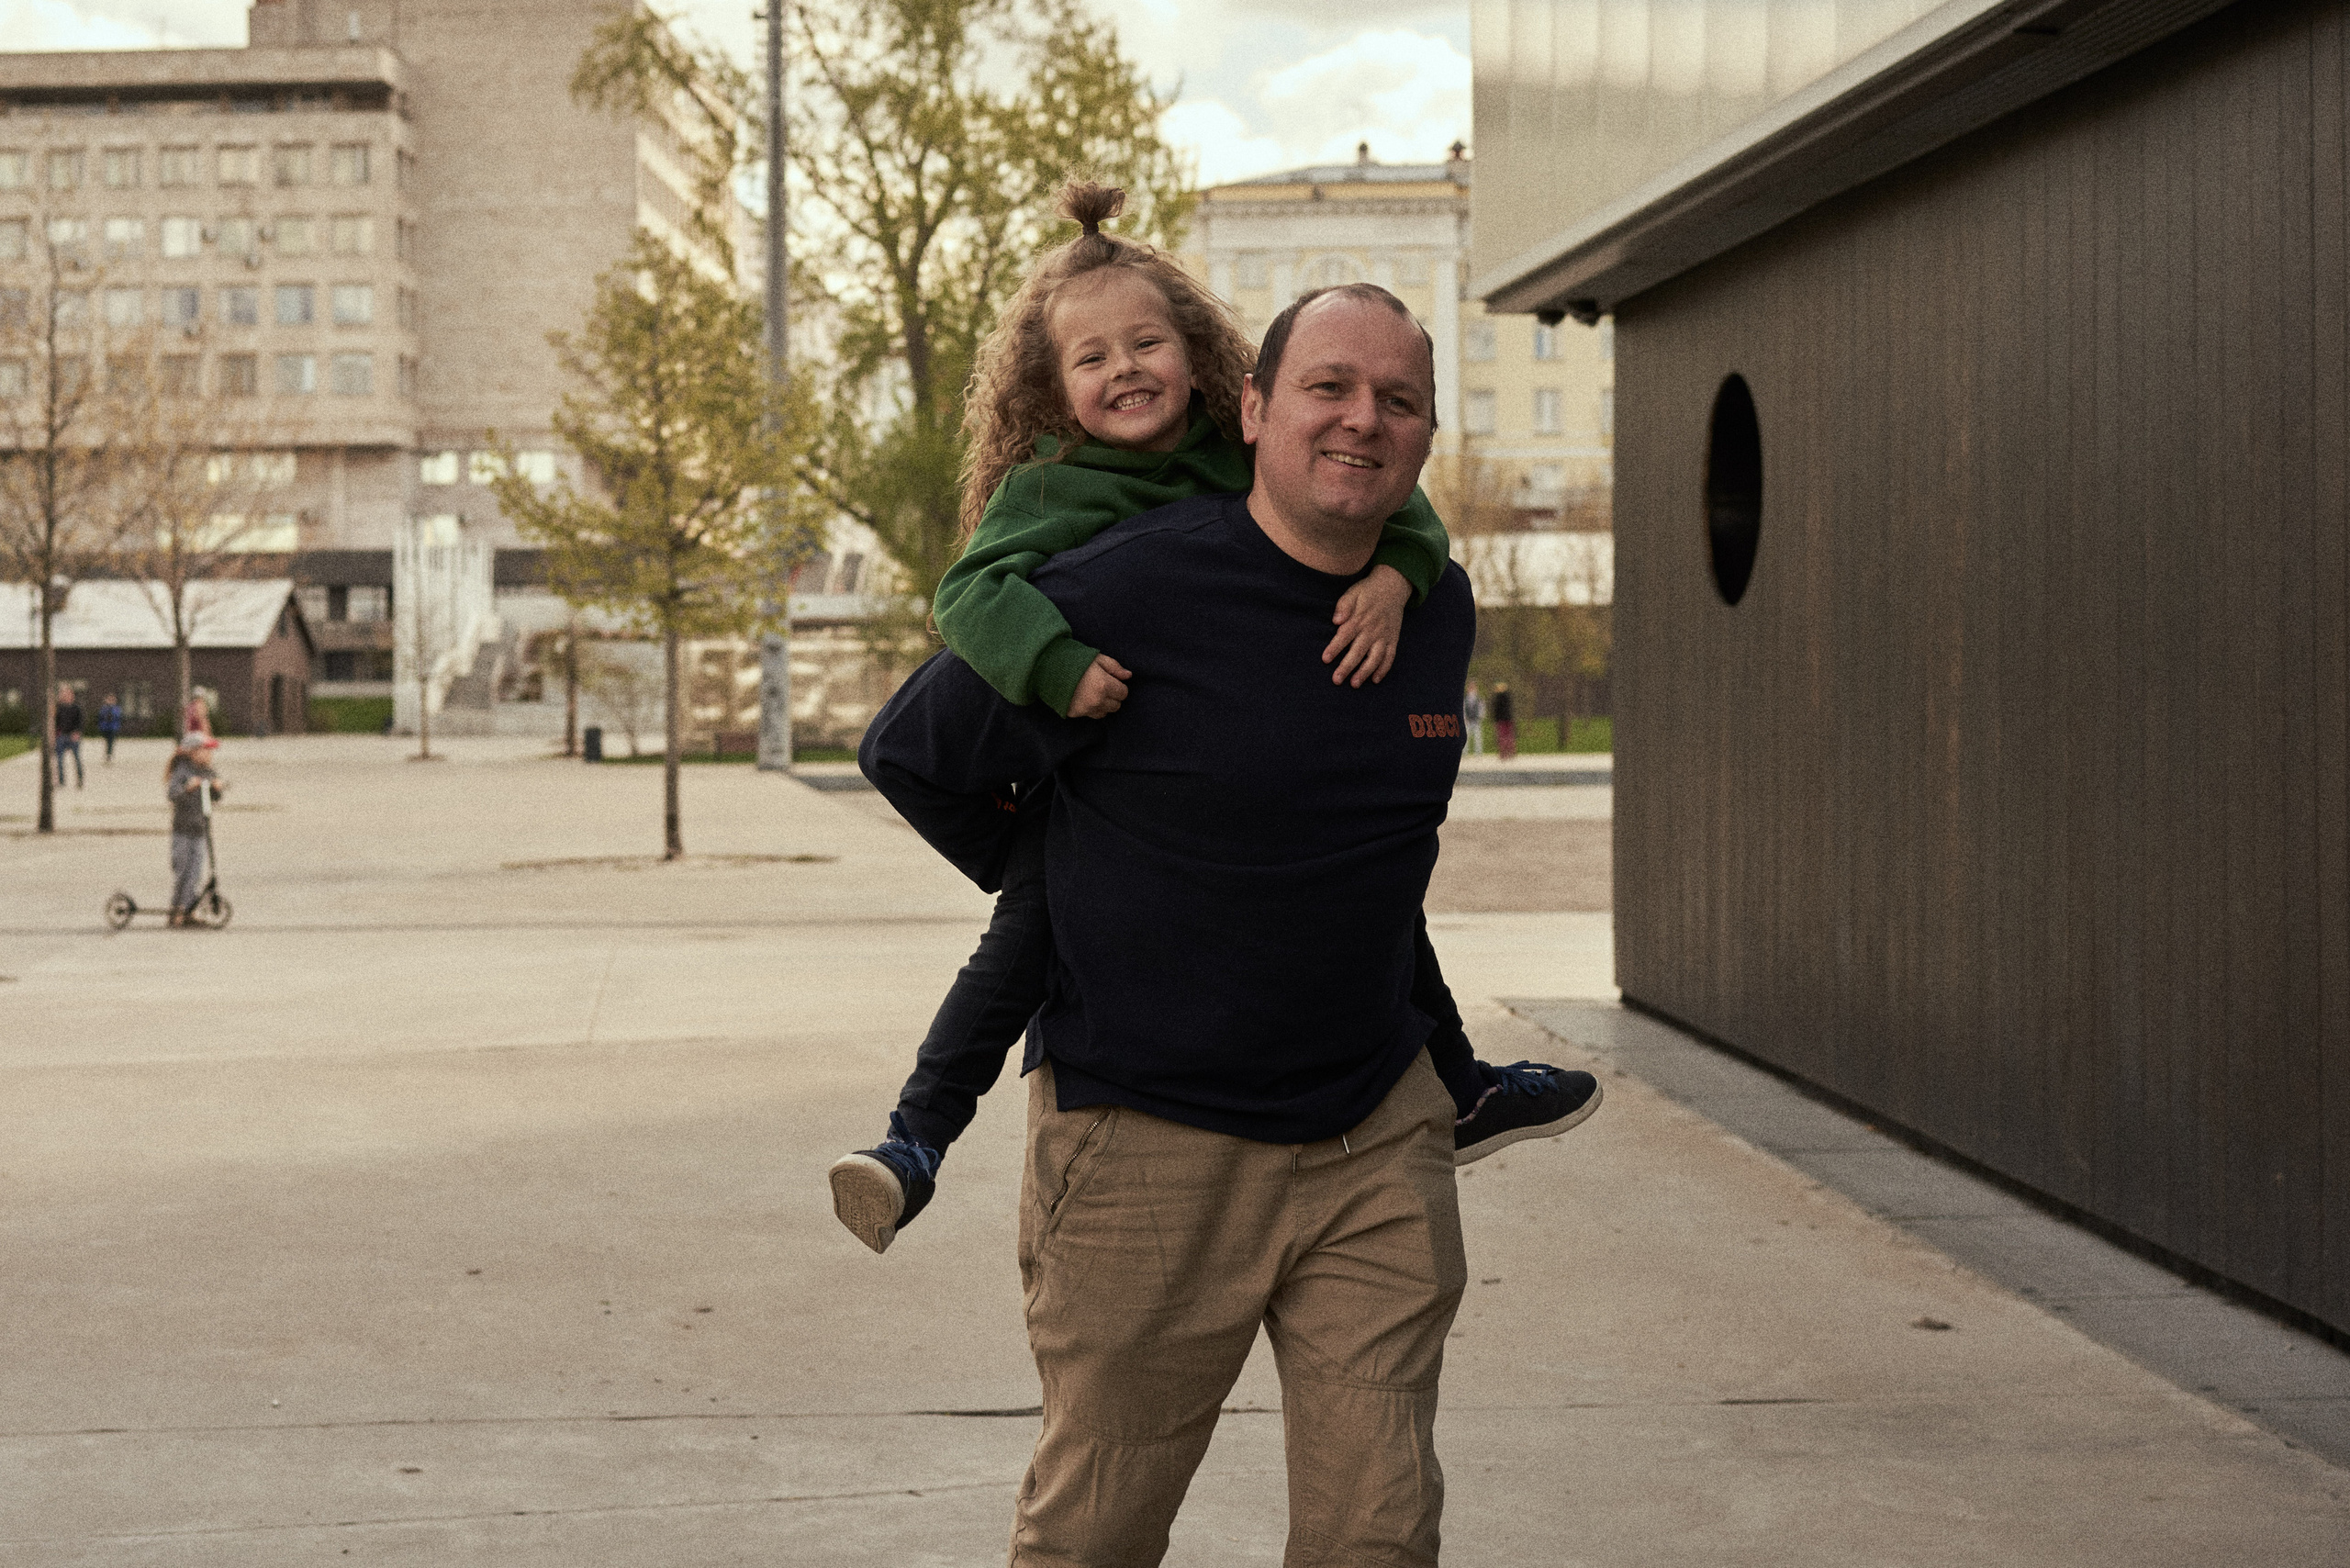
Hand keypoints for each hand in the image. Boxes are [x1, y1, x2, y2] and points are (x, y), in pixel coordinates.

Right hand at [1068, 654, 1132, 718]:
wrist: (1049, 669)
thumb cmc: (1075, 661)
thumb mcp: (1097, 658)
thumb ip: (1115, 667)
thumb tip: (1128, 676)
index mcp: (1104, 685)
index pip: (1123, 693)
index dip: (1119, 686)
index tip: (1112, 681)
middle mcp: (1097, 700)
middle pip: (1116, 706)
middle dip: (1113, 697)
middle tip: (1103, 687)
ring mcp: (1086, 709)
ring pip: (1105, 712)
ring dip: (1103, 704)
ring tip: (1093, 693)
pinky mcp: (1076, 713)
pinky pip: (1091, 715)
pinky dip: (1091, 709)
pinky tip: (1084, 698)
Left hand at [1324, 564, 1409, 686]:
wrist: (1393, 587)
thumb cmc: (1367, 592)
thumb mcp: (1353, 593)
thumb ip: (1343, 606)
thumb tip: (1336, 620)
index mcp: (1359, 619)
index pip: (1344, 636)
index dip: (1334, 648)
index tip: (1325, 659)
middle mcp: (1372, 630)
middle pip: (1358, 651)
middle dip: (1347, 667)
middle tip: (1336, 680)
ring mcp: (1384, 636)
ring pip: (1375, 658)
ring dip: (1365, 672)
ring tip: (1354, 684)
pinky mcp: (1393, 639)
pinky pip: (1390, 657)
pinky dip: (1384, 669)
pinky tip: (1375, 680)